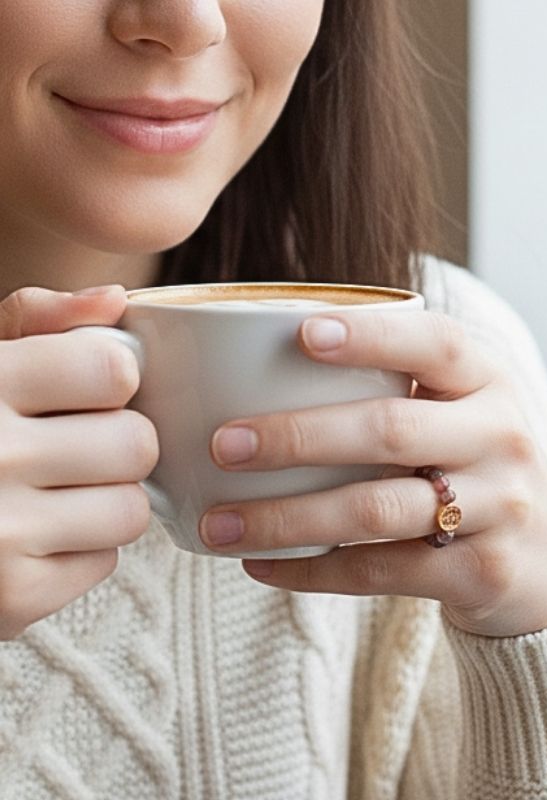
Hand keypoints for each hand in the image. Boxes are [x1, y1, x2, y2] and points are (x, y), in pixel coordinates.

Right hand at [0, 286, 158, 639]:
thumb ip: (34, 320)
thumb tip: (115, 299)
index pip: (114, 370)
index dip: (110, 377)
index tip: (81, 388)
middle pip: (136, 444)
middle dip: (115, 443)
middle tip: (69, 447)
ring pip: (132, 509)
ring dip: (104, 500)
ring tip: (52, 493)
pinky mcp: (13, 601)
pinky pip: (105, 561)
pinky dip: (80, 550)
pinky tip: (32, 537)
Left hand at [202, 311, 546, 637]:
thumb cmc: (480, 469)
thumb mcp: (464, 414)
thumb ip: (400, 391)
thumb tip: (267, 372)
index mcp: (490, 382)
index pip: (436, 344)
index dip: (372, 335)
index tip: (301, 333)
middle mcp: (501, 437)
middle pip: (392, 429)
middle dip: (299, 436)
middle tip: (225, 443)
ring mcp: (497, 508)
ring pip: (377, 510)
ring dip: (288, 517)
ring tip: (217, 523)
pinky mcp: (480, 573)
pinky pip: (381, 572)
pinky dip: (313, 572)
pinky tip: (261, 565)